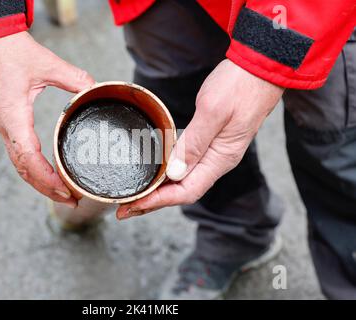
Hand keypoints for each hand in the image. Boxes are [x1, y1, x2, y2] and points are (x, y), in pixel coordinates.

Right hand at [0, 31, 94, 207]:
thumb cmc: (7, 51)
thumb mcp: (46, 63)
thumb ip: (74, 78)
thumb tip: (96, 89)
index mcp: (13, 116)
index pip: (28, 158)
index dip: (46, 178)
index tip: (65, 190)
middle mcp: (4, 127)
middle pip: (23, 169)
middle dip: (46, 188)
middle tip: (71, 199)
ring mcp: (2, 126)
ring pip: (19, 164)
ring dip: (38, 181)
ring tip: (61, 192)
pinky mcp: (4, 122)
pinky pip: (17, 152)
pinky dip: (32, 168)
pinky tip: (46, 172)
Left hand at [117, 59, 283, 218]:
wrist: (260, 67)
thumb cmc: (240, 85)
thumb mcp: (213, 111)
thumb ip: (194, 143)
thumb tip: (174, 174)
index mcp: (220, 158)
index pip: (187, 191)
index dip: (159, 200)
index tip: (134, 203)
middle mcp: (218, 160)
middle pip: (183, 190)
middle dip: (154, 201)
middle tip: (126, 207)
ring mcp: (215, 152)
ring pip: (184, 179)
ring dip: (160, 189)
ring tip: (136, 194)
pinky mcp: (211, 141)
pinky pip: (187, 164)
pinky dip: (168, 172)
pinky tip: (155, 171)